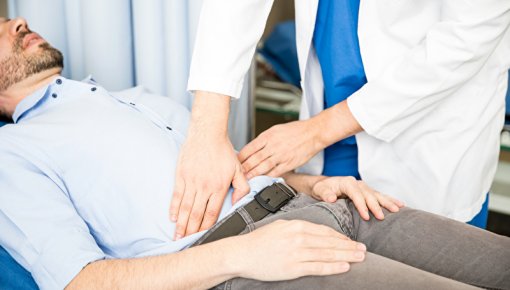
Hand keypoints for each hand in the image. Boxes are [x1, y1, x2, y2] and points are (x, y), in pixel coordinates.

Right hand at [170, 91, 249, 239]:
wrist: (208, 132)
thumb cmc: (223, 150)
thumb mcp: (238, 169)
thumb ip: (242, 187)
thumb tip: (239, 202)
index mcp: (219, 186)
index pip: (212, 212)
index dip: (207, 226)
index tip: (203, 236)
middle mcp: (204, 186)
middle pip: (196, 214)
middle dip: (191, 230)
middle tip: (186, 242)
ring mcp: (191, 181)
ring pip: (185, 207)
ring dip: (181, 223)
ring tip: (177, 234)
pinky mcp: (181, 175)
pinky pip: (176, 195)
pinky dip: (173, 207)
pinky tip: (172, 217)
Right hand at [229, 220, 366, 280]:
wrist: (242, 253)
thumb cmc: (260, 241)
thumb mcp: (280, 227)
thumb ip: (298, 228)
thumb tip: (316, 233)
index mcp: (296, 225)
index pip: (324, 231)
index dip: (340, 237)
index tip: (351, 241)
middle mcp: (298, 237)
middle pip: (330, 241)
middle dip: (349, 246)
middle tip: (363, 249)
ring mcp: (296, 252)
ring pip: (327, 253)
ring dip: (346, 255)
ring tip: (360, 257)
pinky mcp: (293, 267)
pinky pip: (318, 267)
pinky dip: (333, 266)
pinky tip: (345, 267)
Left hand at [239, 119, 322, 177]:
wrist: (313, 133)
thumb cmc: (295, 130)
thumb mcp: (276, 130)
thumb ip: (264, 140)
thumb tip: (253, 149)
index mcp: (268, 136)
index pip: (249, 148)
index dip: (240, 157)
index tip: (234, 162)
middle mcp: (273, 146)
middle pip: (254, 159)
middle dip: (243, 168)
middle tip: (236, 174)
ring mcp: (281, 156)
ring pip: (263, 167)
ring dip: (253, 174)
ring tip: (245, 179)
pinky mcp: (289, 164)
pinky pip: (275, 172)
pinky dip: (267, 177)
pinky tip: (261, 180)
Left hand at [312, 177, 404, 219]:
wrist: (324, 184)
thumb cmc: (321, 188)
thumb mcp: (319, 190)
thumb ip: (325, 193)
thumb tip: (331, 198)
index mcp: (347, 182)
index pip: (356, 194)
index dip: (361, 205)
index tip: (366, 216)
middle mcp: (357, 183)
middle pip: (369, 195)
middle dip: (376, 206)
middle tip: (382, 217)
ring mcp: (364, 187)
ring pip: (377, 194)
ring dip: (387, 202)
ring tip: (397, 209)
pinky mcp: (367, 192)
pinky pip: (380, 196)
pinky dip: (390, 200)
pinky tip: (400, 205)